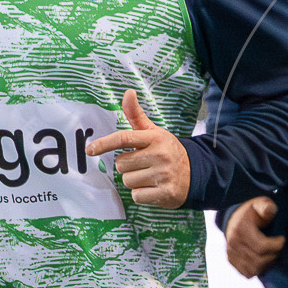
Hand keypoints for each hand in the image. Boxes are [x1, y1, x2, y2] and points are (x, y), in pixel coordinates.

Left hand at [85, 90, 191, 208]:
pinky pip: (136, 196)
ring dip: (135, 181)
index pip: (124, 138)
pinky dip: (142, 194)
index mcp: (156, 138)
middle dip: (128, 166)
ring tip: (150, 177)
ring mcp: (163, 175)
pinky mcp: (165, 193)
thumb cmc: (168, 151)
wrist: (196, 173)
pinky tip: (154, 188)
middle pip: (121, 164)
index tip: (90, 150)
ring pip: (127, 181)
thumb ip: (136, 115)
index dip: (104, 143)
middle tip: (144, 165)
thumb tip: (128, 92)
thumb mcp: (155, 133)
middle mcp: (160, 155)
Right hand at [225, 196, 284, 278]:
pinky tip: (263, 259)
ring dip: (267, 264)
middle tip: (278, 248)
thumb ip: (266, 206)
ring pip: (253, 269)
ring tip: (271, 253)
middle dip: (273, 255)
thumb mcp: (261, 204)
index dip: (277, 245)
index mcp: (241, 229)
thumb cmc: (253, 212)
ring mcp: (231, 253)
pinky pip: (247, 273)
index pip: (261, 247)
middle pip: (259, 260)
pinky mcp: (231, 261)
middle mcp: (233, 243)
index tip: (282, 239)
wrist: (236, 218)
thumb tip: (270, 210)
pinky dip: (258, 269)